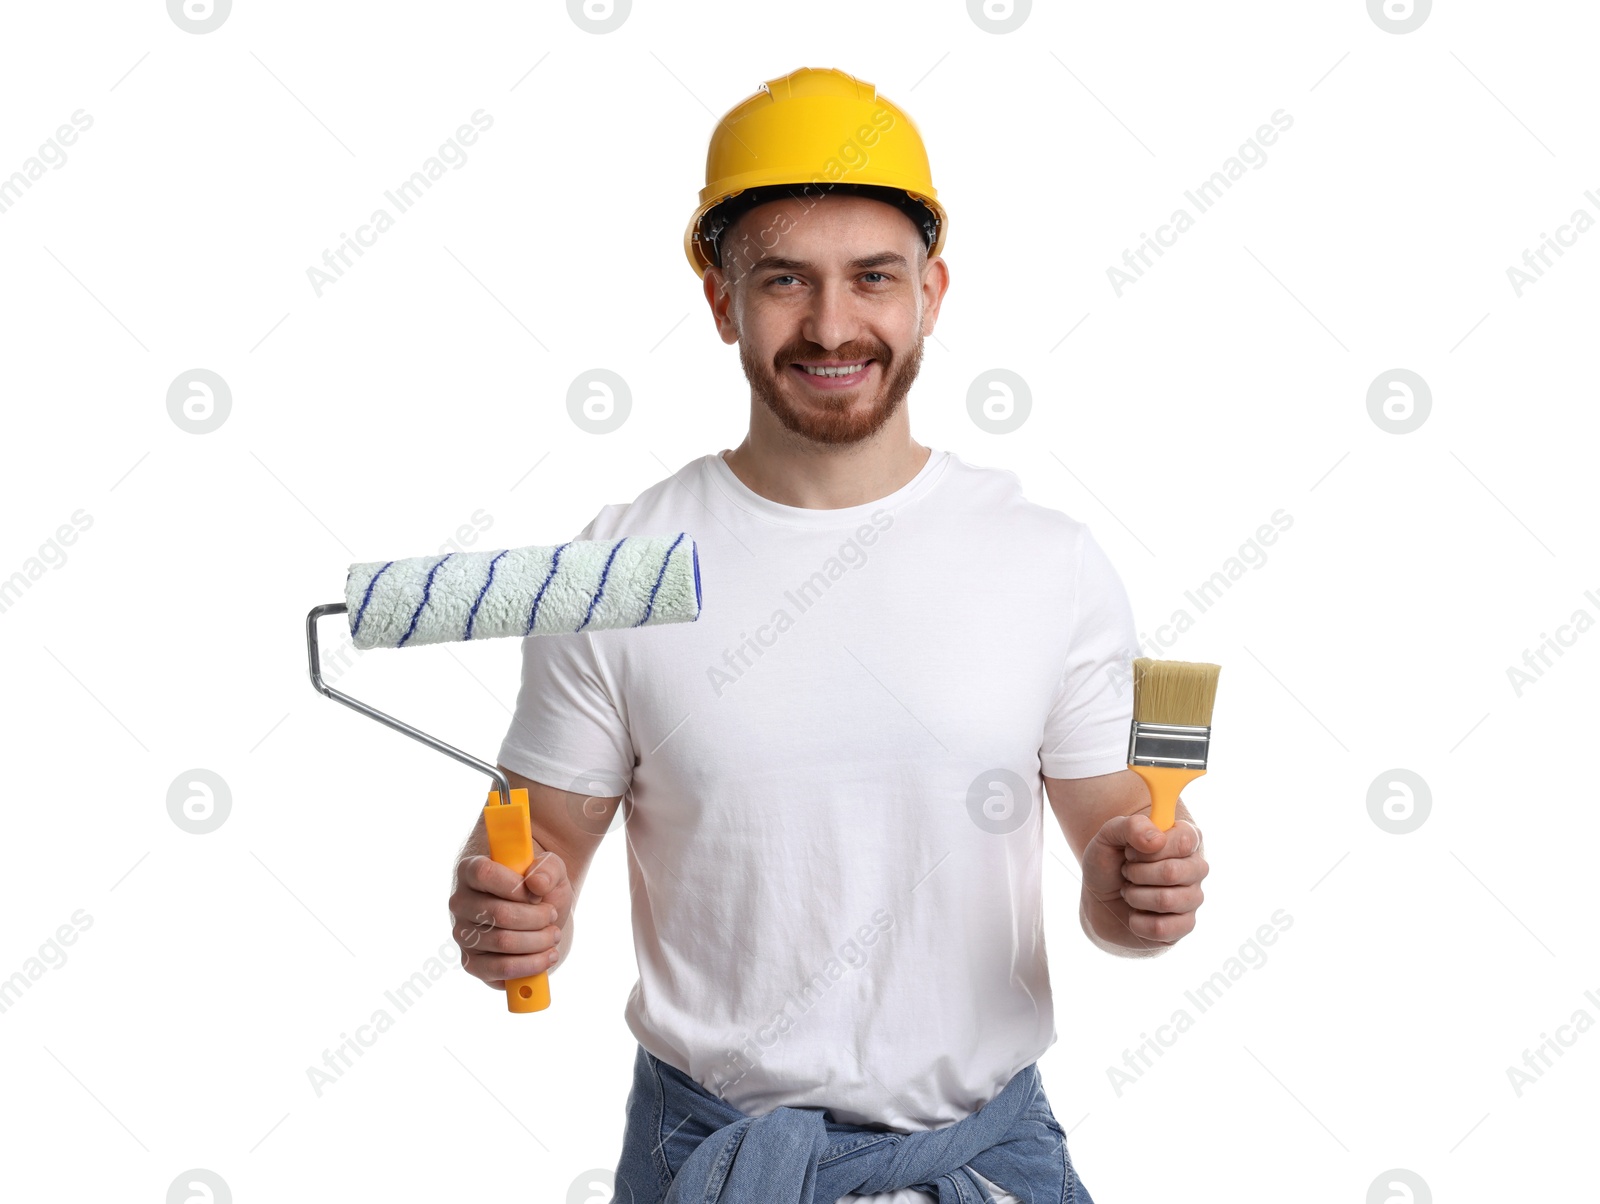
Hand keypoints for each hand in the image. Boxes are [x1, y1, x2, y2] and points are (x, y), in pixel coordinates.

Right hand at [449, 848, 569, 987]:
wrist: (539, 915)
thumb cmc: (539, 887)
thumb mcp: (551, 868)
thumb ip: (548, 868)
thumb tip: (537, 884)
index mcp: (470, 870)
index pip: (484, 874)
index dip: (516, 886)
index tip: (538, 894)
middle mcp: (460, 903)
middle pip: (498, 913)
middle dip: (536, 918)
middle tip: (552, 915)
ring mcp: (463, 935)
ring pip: (503, 941)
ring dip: (539, 940)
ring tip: (554, 934)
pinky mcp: (471, 963)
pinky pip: (500, 969)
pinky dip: (531, 964)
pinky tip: (548, 956)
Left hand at [1081, 814, 1206, 947]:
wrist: (1099, 901)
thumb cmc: (1109, 864)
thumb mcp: (1109, 836)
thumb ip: (1131, 826)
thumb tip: (1156, 840)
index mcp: (1184, 838)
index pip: (1183, 841)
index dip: (1149, 848)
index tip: (1129, 851)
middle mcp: (1195, 867)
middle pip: (1172, 872)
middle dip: (1136, 874)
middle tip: (1126, 872)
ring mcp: (1193, 898)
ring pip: (1166, 901)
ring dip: (1135, 896)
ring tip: (1129, 892)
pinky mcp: (1184, 926)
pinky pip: (1163, 928)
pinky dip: (1137, 922)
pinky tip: (1135, 914)